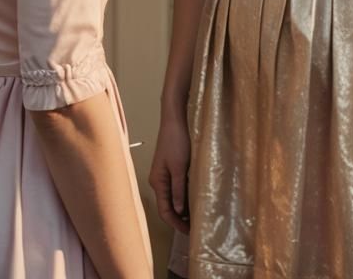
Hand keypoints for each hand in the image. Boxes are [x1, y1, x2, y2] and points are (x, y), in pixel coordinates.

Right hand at [149, 113, 190, 234]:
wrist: (174, 120)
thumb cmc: (176, 142)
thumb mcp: (180, 167)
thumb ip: (178, 189)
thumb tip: (179, 210)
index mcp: (157, 182)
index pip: (164, 210)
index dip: (175, 223)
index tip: (188, 232)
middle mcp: (158, 180)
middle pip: (167, 205)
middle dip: (179, 218)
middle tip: (194, 227)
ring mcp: (163, 174)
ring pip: (171, 197)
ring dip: (181, 208)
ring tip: (195, 216)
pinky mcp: (169, 168)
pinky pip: (174, 188)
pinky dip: (182, 196)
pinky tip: (192, 199)